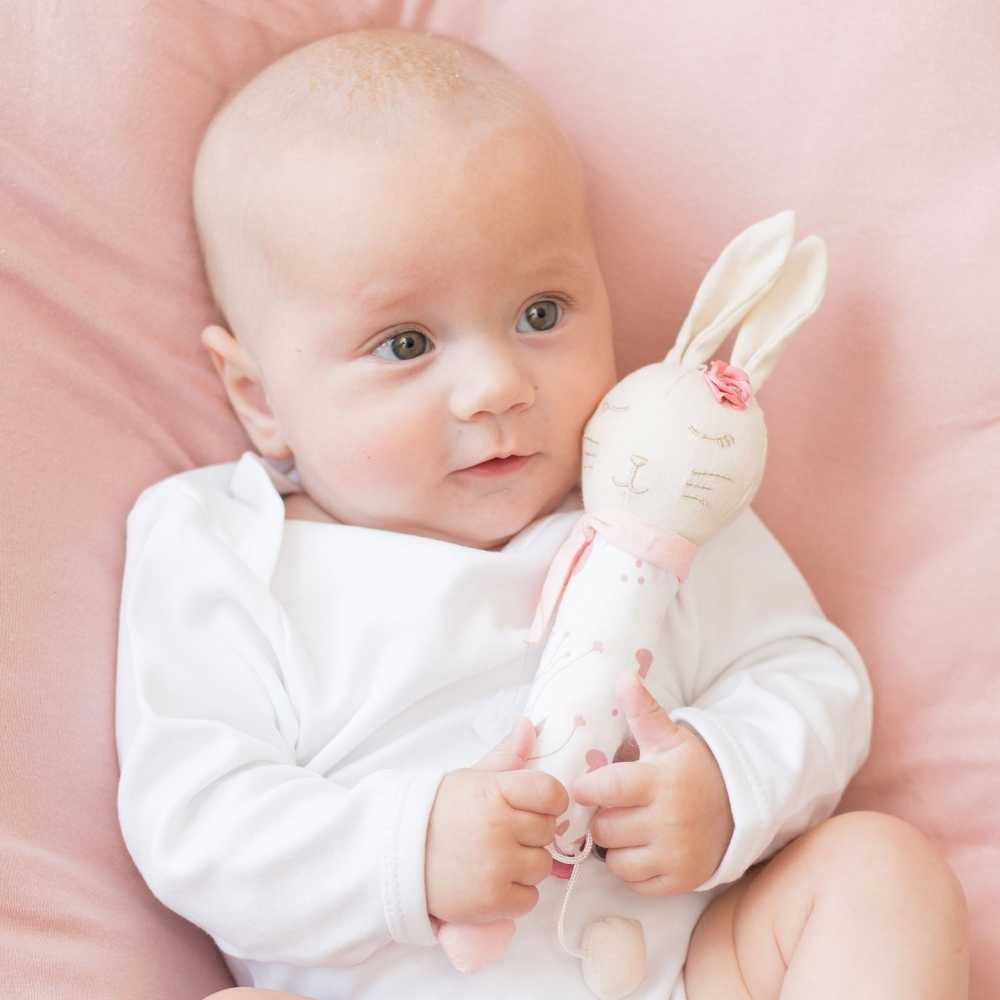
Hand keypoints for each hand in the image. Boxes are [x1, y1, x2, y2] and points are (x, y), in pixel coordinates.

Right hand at [425, 718, 568, 923]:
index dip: (551, 800)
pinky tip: (493, 881)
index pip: (551, 792)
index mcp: (495, 791)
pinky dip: (516, 894)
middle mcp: (499, 827)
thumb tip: (529, 724)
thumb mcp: (471, 777)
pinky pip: (530, 899)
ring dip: (526, 865)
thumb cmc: (439, 813)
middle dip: (532, 833)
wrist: (400, 857)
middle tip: (505, 833)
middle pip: (549, 831)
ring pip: (543, 866)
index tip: (538, 806)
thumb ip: (506, 754)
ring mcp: (497, 866)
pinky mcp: (492, 901)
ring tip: (497, 858)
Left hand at [571, 672, 733, 895]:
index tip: (583, 786)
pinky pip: (633, 882)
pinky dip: (630, 868)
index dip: (587, 789)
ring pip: (615, 859)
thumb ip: (641, 709)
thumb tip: (623, 674)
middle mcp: (670, 821)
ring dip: (613, 845)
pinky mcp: (680, 880)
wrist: (737, 807)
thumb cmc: (691, 768)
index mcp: (662, 781)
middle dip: (601, 816)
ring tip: (625, 826)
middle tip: (611, 806)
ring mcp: (676, 855)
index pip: (606, 790)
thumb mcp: (668, 737)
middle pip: (604, 828)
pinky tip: (641, 847)